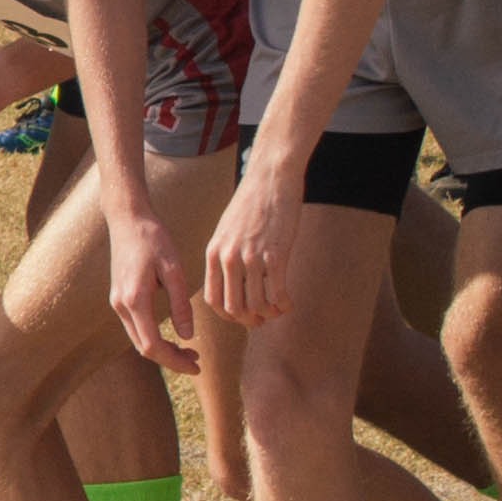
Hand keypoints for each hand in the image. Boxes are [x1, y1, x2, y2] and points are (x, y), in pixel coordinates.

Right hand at [108, 195, 203, 371]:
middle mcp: (121, 305)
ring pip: (138, 339)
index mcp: (135, 300)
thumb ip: (181, 305)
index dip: (175, 361)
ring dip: (162, 350)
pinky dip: (154, 338)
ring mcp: (117, 302)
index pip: (152, 345)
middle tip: (197, 361)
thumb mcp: (174, 270)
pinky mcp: (119, 298)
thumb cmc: (154, 240)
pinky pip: (136, 328)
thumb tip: (187, 337)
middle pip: (143, 348)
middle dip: (170, 360)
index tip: (198, 366)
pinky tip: (173, 335)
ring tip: (189, 350)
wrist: (128, 220)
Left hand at [200, 169, 297, 332]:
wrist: (269, 180)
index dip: (227, 315)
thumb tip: (231, 282)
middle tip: (261, 319)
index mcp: (214, 254)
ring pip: (255, 305)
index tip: (241, 316)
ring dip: (268, 314)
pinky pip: (277, 293)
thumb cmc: (251, 206)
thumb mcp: (226, 232)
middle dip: (248, 320)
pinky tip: (289, 303)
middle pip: (233, 307)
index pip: (212, 299)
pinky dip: (284, 305)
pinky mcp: (276, 254)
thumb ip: (225, 255)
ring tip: (276, 310)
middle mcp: (228, 258)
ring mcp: (251, 257)